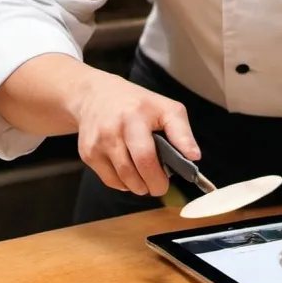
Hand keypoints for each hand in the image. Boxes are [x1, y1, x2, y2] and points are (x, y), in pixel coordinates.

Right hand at [74, 69, 199, 197]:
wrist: (95, 96)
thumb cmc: (137, 104)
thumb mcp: (165, 108)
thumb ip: (182, 132)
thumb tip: (194, 157)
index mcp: (135, 117)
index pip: (145, 156)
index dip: (158, 177)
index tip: (167, 183)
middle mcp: (112, 130)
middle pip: (133, 173)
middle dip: (150, 185)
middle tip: (159, 186)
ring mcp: (97, 143)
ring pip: (122, 181)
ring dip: (138, 186)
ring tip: (146, 176)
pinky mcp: (87, 154)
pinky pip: (110, 180)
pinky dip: (123, 183)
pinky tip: (130, 171)